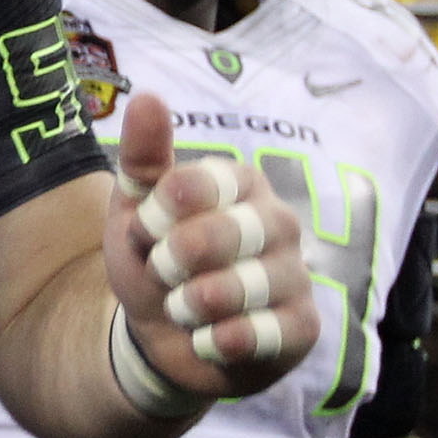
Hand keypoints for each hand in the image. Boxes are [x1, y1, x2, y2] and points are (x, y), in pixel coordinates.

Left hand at [109, 94, 316, 400]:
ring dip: (189, 304)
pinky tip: (205, 338)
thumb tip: (147, 97)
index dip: (162, 209)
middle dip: (174, 259)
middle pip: (226, 234)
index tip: (145, 225)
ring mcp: (295, 275)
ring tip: (180, 306)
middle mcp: (277, 222)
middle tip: (161, 270)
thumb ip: (142, 157)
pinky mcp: (303, 328)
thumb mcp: (135, 209)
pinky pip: (265, 334)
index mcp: (239, 184)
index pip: (204, 182)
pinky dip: (219, 340)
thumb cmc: (153, 258)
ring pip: (242, 288)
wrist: (162, 335)